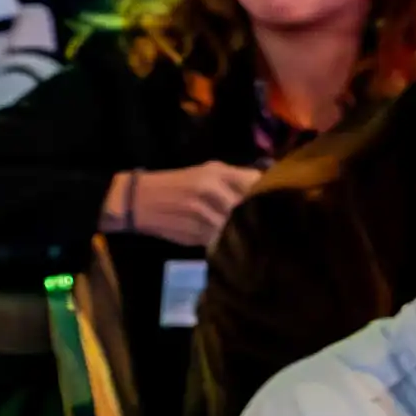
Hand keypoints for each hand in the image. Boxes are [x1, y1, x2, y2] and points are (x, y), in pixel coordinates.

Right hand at [118, 161, 265, 251]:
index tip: (276, 198)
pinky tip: (230, 241)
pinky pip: (222, 241)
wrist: (139, 200)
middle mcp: (212, 191)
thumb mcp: (207, 172)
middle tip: (266, 219)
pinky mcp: (197, 235)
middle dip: (259, 214)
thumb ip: (237, 179)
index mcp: (218, 174)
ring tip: (251, 233)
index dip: (269, 191)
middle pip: (251, 207)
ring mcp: (204, 215)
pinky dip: (228, 242)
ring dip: (244, 231)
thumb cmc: (178, 184)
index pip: (257, 183)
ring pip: (237, 227)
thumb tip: (268, 187)